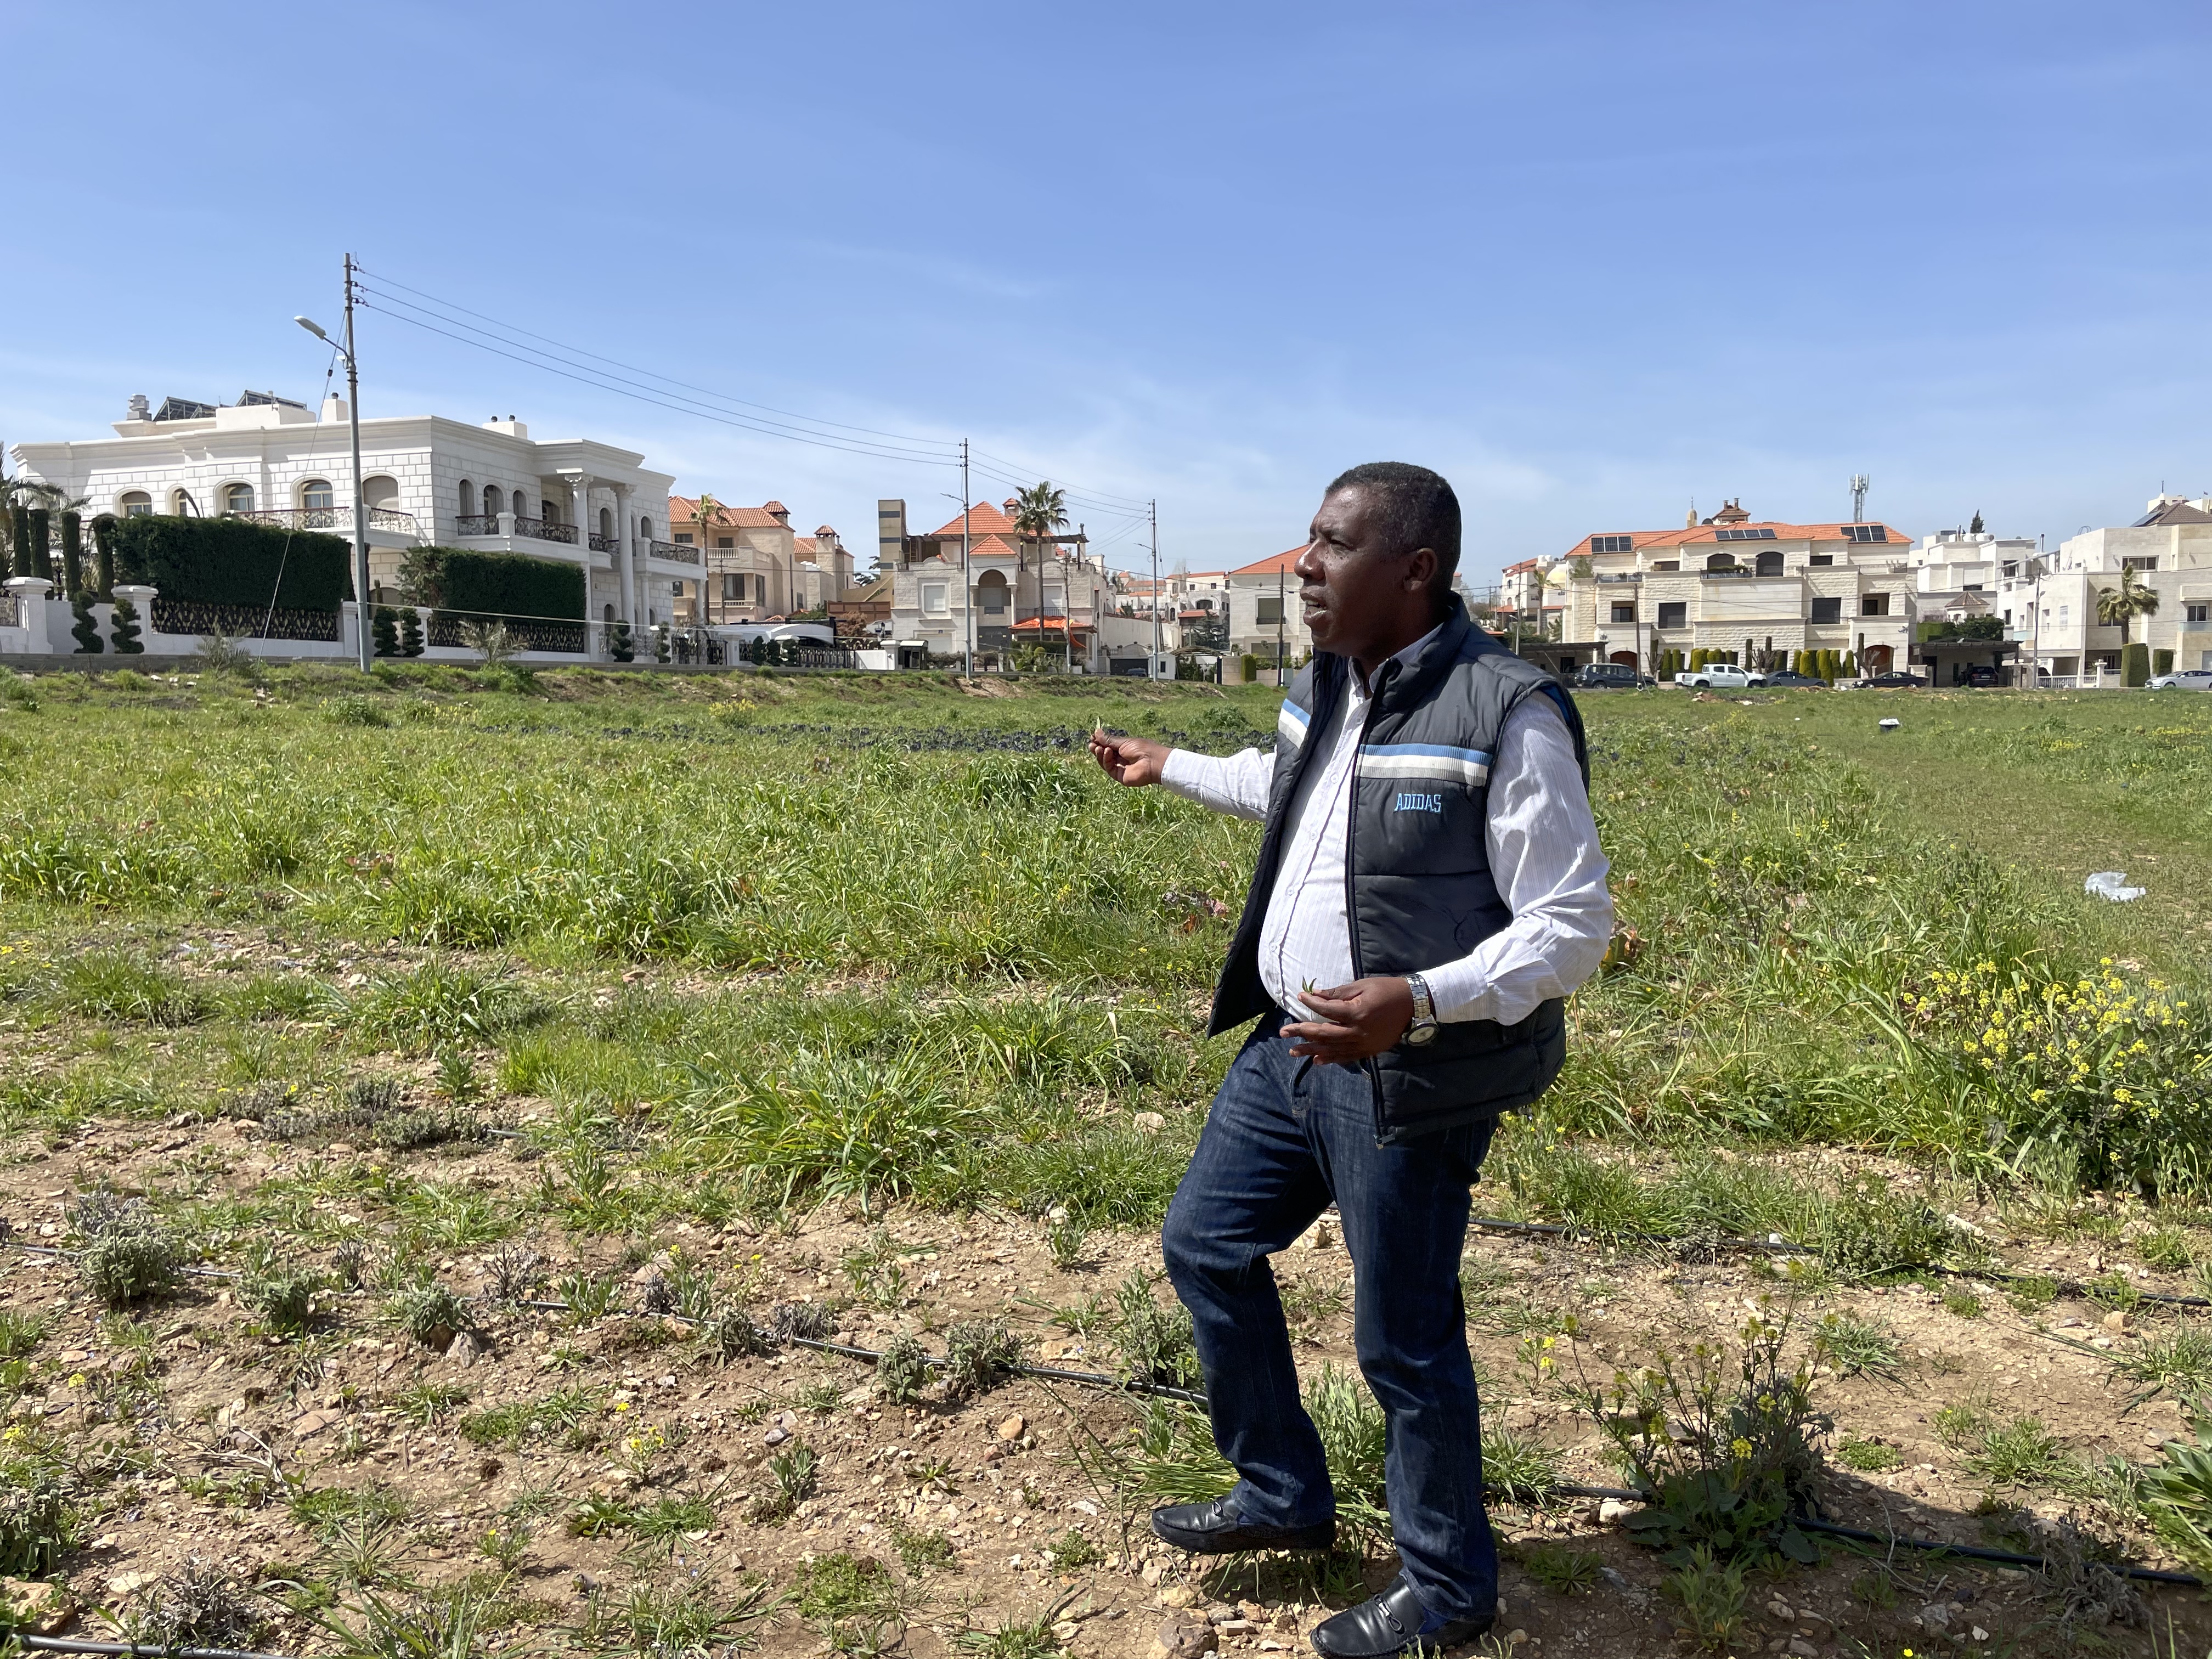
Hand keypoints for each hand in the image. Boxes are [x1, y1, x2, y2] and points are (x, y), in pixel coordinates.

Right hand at [1090, 731, 1169, 786]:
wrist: (1152, 762)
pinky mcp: (1118, 776)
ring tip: (1097, 747)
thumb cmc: (1141, 749)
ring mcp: (1119, 767)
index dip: (1099, 741)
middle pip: (1104, 754)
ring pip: (1105, 761)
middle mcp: (1120, 758)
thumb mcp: (1123, 742)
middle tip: (1091, 744)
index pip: (1108, 745)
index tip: (1092, 736)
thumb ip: (1109, 740)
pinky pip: (1109, 768)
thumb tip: (1096, 732)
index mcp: (1123, 748)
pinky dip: (1106, 760)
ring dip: (1099, 754)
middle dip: (1097, 748)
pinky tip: (1106, 752)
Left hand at [1284, 977, 1415, 1065]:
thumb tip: (1314, 996)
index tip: (1300, 998)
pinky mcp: (1370, 1050)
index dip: (1311, 1004)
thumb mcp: (1362, 986)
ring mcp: (1364, 1044)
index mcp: (1357, 1013)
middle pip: (1324, 1034)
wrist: (1414, 1005)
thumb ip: (1337, 994)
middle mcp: (1358, 1032)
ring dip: (1311, 1050)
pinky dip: (1331, 1059)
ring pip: (1332, 1049)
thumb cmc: (1387, 990)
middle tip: (1284, 1032)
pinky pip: (1347, 1057)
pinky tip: (1316, 1060)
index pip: (1326, 1010)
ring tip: (1293, 1051)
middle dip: (1302, 1033)